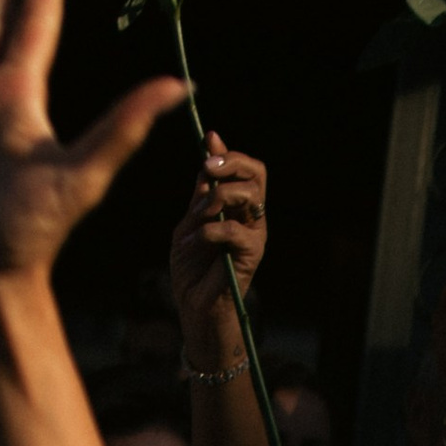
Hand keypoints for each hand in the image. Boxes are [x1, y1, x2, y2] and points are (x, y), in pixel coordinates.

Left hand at [169, 132, 267, 354]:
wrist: (193, 306)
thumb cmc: (191, 269)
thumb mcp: (189, 226)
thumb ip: (199, 198)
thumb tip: (205, 161)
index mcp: (237, 206)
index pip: (244, 170)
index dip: (228, 152)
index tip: (209, 138)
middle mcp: (251, 216)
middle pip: (256, 174)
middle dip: (231, 164)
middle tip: (207, 167)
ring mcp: (254, 233)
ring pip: (249, 195)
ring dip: (218, 197)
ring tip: (196, 216)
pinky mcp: (251, 253)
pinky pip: (233, 229)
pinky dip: (206, 232)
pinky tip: (189, 245)